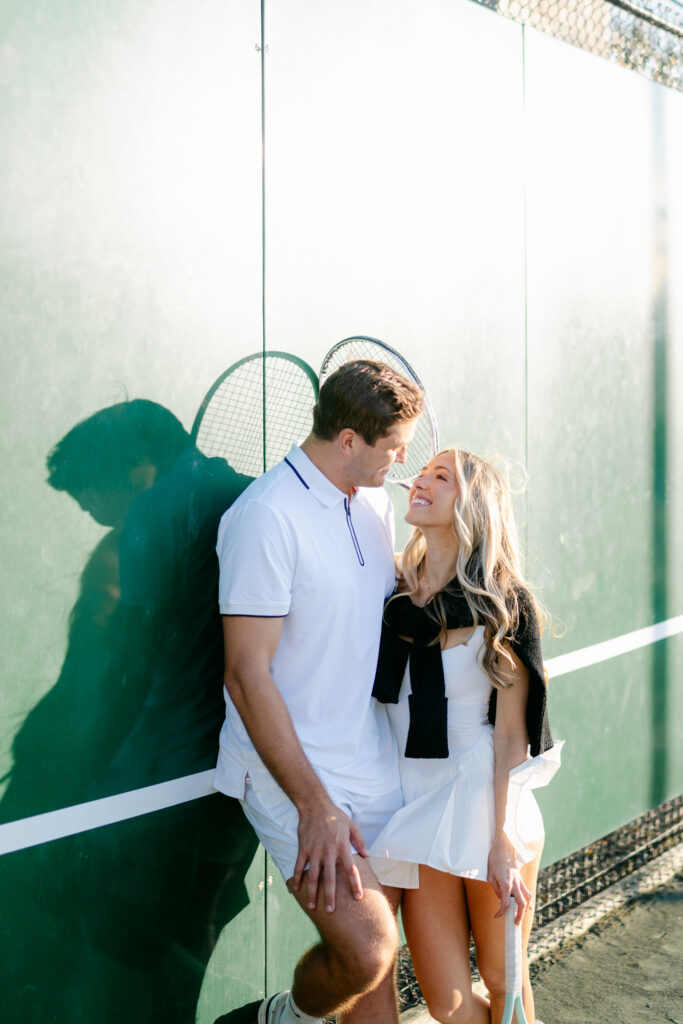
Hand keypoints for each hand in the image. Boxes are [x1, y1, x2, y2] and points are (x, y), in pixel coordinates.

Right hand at [291, 799, 368, 913]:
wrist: (315, 805)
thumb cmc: (335, 816)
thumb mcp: (352, 826)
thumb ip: (360, 842)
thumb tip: (368, 856)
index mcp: (342, 847)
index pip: (350, 870)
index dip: (355, 884)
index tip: (358, 898)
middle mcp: (328, 852)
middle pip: (330, 878)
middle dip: (330, 896)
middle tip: (331, 911)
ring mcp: (314, 851)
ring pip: (313, 876)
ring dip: (312, 893)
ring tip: (312, 906)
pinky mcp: (303, 848)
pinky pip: (300, 866)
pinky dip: (297, 878)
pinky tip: (296, 889)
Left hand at [487, 834, 531, 925]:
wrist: (503, 847)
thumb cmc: (494, 861)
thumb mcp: (490, 876)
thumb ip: (496, 890)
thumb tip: (500, 900)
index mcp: (505, 885)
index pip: (506, 904)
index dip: (501, 913)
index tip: (496, 916)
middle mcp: (515, 884)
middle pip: (520, 905)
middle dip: (519, 916)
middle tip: (515, 924)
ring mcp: (519, 881)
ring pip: (527, 899)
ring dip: (525, 910)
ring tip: (522, 917)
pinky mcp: (521, 878)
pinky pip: (527, 891)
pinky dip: (528, 900)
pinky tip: (529, 906)